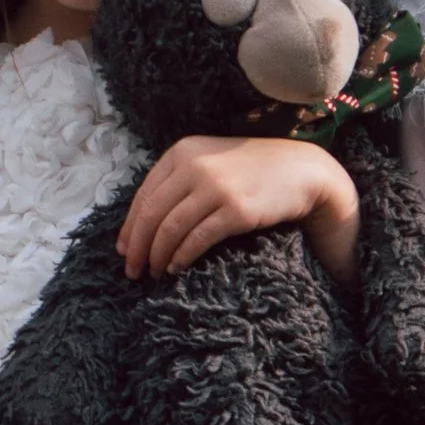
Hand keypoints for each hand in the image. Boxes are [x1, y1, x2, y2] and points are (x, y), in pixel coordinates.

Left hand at [118, 136, 358, 281]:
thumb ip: (178, 180)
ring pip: (170, 229)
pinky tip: (176, 268)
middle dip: (137, 247)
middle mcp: (195, 166)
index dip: (129, 227)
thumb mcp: (209, 161)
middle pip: (152, 214)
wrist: (301, 170)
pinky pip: (197, 239)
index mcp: (182, 151)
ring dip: (156, 256)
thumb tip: (142, 222)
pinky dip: (181, 257)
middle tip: (132, 271)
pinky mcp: (236, 210)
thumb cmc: (250, 170)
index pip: (144, 195)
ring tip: (153, 273)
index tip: (123, 250)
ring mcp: (217, 188)